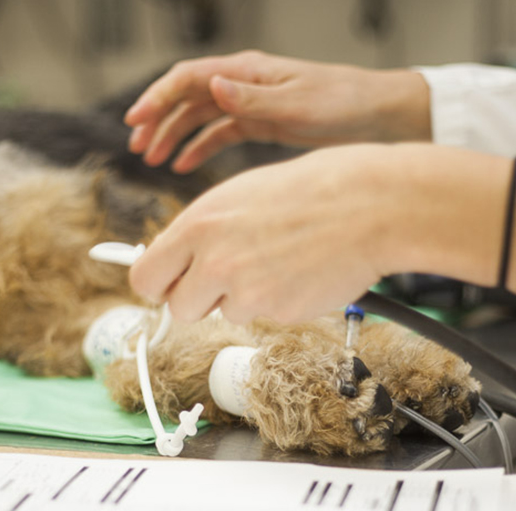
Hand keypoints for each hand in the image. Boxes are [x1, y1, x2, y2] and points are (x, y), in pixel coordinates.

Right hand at [124, 50, 430, 172]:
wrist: (382, 117)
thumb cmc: (347, 104)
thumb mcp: (299, 104)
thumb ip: (253, 98)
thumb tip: (212, 86)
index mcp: (249, 71)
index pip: (189, 78)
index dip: (158, 97)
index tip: (136, 121)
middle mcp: (246, 83)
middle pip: (187, 96)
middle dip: (158, 119)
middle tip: (136, 146)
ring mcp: (254, 103)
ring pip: (200, 116)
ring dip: (175, 135)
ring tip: (153, 159)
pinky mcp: (265, 124)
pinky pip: (222, 134)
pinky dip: (201, 148)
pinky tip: (184, 165)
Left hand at [128, 144, 515, 324]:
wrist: (370, 204)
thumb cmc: (312, 190)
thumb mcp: (241, 196)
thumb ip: (204, 229)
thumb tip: (177, 256)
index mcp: (198, 223)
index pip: (145, 276)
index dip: (158, 283)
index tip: (169, 283)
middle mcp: (213, 260)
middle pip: (177, 308)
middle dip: (196, 300)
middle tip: (223, 282)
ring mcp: (246, 291)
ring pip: (223, 314)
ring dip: (243, 298)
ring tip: (278, 260)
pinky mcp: (278, 312)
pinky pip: (263, 316)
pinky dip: (278, 301)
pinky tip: (300, 270)